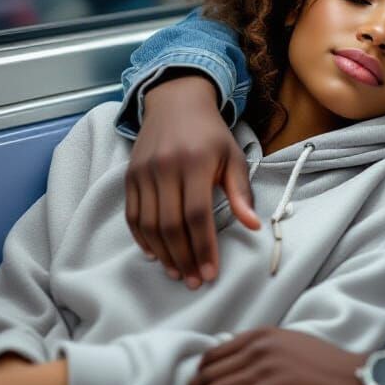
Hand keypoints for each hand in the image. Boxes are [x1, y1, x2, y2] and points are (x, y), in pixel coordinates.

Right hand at [125, 72, 259, 288]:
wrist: (176, 102)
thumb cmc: (210, 134)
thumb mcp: (233, 156)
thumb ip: (241, 192)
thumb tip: (254, 225)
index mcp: (197, 162)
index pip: (198, 214)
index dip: (204, 247)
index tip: (211, 272)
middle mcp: (166, 168)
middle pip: (171, 225)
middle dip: (184, 258)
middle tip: (195, 281)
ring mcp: (144, 172)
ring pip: (149, 224)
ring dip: (163, 254)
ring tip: (177, 273)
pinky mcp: (129, 177)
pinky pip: (132, 216)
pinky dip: (142, 239)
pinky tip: (155, 254)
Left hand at [185, 329, 377, 384]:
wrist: (361, 384)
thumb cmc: (332, 372)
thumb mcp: (295, 347)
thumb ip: (266, 352)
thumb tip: (239, 368)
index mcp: (264, 335)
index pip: (212, 355)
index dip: (201, 378)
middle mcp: (259, 348)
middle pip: (206, 373)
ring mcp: (263, 371)